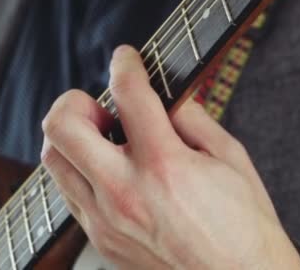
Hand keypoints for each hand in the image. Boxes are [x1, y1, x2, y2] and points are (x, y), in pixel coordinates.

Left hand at [41, 45, 299, 268]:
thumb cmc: (245, 225)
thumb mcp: (231, 158)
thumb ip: (194, 119)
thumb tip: (169, 98)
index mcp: (166, 165)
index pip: (128, 94)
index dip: (125, 63)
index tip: (126, 58)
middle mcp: (126, 193)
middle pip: (63, 126)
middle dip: (75, 100)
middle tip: (100, 105)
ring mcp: (107, 222)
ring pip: (54, 161)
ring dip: (73, 137)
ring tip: (104, 139)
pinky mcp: (102, 242)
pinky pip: (70, 194)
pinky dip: (81, 171)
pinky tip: (109, 171)